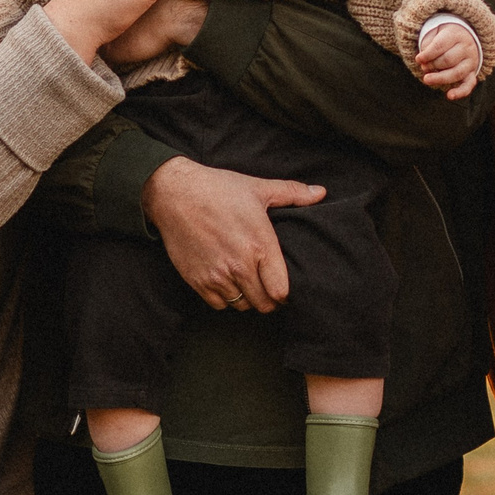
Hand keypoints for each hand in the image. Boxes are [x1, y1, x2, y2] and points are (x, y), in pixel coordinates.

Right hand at [141, 157, 325, 311]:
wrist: (174, 194)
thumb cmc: (218, 189)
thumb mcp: (258, 188)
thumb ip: (292, 193)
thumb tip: (320, 192)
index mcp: (260, 245)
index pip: (281, 291)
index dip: (286, 293)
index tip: (284, 287)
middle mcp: (240, 265)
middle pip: (264, 304)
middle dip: (269, 299)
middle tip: (267, 288)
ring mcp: (218, 275)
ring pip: (242, 305)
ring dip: (247, 298)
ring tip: (247, 283)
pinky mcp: (198, 281)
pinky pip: (219, 305)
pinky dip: (225, 298)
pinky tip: (227, 282)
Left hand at [415, 24, 480, 99]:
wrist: (465, 35)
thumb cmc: (444, 36)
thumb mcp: (435, 32)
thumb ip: (428, 45)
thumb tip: (423, 63)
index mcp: (456, 35)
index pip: (440, 46)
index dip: (427, 54)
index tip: (418, 59)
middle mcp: (466, 47)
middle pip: (448, 60)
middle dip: (432, 65)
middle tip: (423, 67)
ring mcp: (471, 61)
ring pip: (456, 73)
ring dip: (439, 78)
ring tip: (426, 79)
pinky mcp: (472, 73)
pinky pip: (468, 85)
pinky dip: (460, 92)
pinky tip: (449, 96)